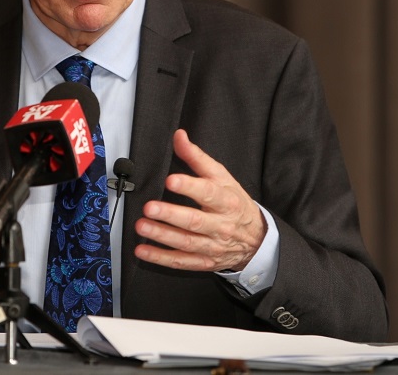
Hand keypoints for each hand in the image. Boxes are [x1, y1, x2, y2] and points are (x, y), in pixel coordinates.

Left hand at [134, 129, 265, 271]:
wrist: (255, 238)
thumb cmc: (234, 202)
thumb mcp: (222, 177)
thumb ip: (197, 157)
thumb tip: (179, 136)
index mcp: (226, 201)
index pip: (208, 193)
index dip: (189, 187)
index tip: (171, 180)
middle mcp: (220, 225)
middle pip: (195, 221)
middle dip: (170, 215)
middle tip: (149, 207)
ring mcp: (212, 245)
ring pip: (186, 242)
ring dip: (162, 235)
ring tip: (142, 225)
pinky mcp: (203, 261)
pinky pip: (180, 261)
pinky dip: (160, 258)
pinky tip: (142, 250)